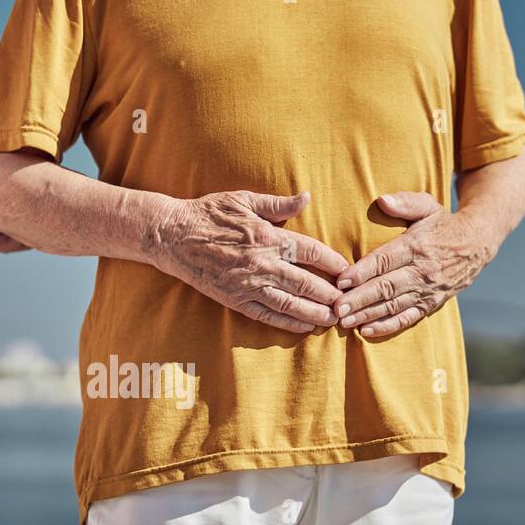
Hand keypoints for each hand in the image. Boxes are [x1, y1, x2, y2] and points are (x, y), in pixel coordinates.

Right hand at [148, 190, 347, 333]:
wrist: (174, 236)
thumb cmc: (209, 214)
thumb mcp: (244, 200)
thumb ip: (278, 204)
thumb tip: (306, 197)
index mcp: (267, 237)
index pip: (310, 251)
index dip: (332, 262)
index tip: (348, 271)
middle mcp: (261, 264)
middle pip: (306, 283)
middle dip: (331, 294)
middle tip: (350, 301)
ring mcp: (248, 285)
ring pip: (290, 304)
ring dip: (315, 313)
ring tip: (334, 319)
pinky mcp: (235, 300)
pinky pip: (267, 315)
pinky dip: (288, 323)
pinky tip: (304, 327)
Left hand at [334, 192, 495, 338]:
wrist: (478, 243)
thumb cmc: (443, 223)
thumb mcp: (428, 206)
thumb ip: (405, 203)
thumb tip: (382, 201)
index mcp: (416, 246)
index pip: (385, 260)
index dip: (362, 272)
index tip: (341, 280)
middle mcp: (422, 270)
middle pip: (386, 287)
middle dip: (359, 299)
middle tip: (336, 309)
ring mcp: (427, 290)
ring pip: (393, 305)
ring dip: (367, 315)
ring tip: (344, 322)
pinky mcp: (431, 303)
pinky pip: (408, 318)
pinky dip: (387, 326)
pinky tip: (366, 331)